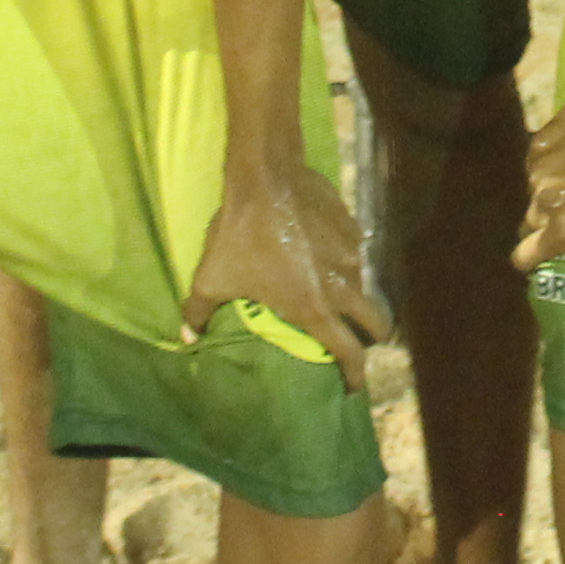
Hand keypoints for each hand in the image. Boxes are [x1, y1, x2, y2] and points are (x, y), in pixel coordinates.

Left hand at [188, 159, 391, 392]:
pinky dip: (346, 260)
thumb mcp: (212, 278)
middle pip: (377, 323)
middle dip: (371, 337)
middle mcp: (342, 286)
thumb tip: (187, 338)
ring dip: (355, 296)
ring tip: (334, 294)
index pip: (349, 354)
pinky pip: (357, 252)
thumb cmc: (239, 234)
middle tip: (354, 339)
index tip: (351, 387)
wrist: (265, 176)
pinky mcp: (353, 226)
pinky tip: (324, 253)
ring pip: (366, 286)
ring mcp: (353, 254)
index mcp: (314, 309)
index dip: (355, 376)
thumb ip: (198, 313)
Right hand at [518, 78, 564, 303]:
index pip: (525, 256)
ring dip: (552, 190)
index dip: (532, 259)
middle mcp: (544, 199)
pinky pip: (541, 156)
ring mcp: (542, 164)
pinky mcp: (546, 132)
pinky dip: (555, 160)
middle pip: (531, 222)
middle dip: (547, 224)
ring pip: (536, 187)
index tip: (542, 256)